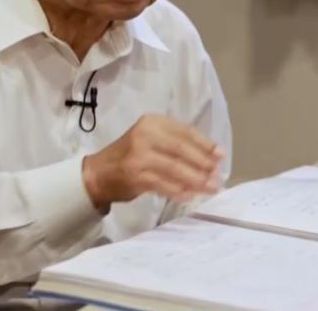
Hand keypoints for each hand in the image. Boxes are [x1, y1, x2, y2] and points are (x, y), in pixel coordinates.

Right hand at [81, 114, 223, 209]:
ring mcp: (139, 155)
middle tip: (218, 176)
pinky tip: (190, 195)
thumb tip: (210, 158)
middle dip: (203, 164)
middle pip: (181, 149)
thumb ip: (175, 144)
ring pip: (174, 167)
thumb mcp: (151, 140)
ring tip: (210, 188)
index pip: (185, 131)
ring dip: (195, 180)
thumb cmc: (130, 156)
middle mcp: (145, 134)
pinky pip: (163, 183)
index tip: (220, 156)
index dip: (205, 144)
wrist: (97, 173)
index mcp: (153, 122)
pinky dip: (178, 190)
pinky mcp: (135, 175)